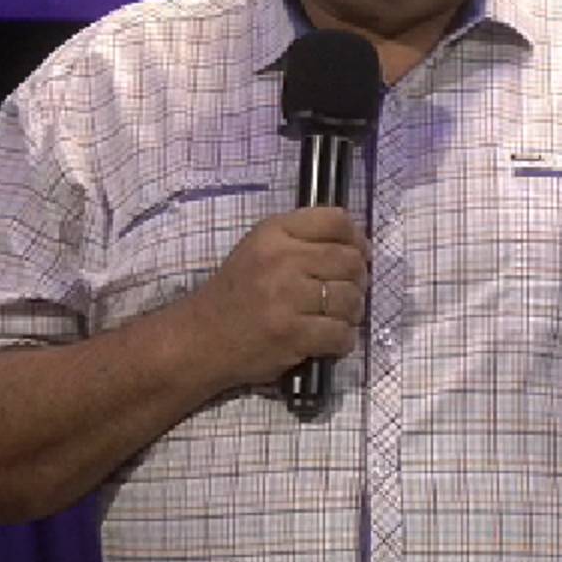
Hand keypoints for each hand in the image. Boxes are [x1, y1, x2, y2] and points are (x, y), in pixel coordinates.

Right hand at [185, 206, 364, 388]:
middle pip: (350, 261)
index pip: (336, 221)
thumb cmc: (237, 293)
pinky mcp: (292, 334)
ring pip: (350, 299)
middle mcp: (281, 259)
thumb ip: (302, 240)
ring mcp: (287, 298)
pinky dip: (342, 340)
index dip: (357, 239)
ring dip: (353, 312)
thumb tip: (358, 247)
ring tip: (338, 317)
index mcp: (274, 232)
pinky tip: (329, 340)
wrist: (202, 337)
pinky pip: (341, 334)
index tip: (359, 255)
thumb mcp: (261, 249)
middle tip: (349, 292)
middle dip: (359, 280)